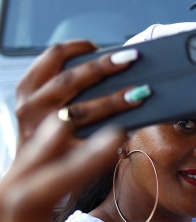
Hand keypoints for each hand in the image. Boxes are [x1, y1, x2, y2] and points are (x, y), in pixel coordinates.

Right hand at [15, 40, 143, 145]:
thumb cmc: (48, 130)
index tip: (99, 45)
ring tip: (140, 92)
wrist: (31, 176)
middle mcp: (31, 109)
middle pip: (70, 80)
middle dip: (103, 67)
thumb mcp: (45, 103)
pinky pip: (91, 144)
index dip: (78, 46)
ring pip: (82, 111)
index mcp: (29, 90)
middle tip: (131, 58)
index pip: (52, 57)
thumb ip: (68, 86)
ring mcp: (44, 134)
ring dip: (114, 100)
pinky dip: (112, 134)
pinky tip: (131, 128)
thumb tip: (113, 66)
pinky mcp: (60, 157)